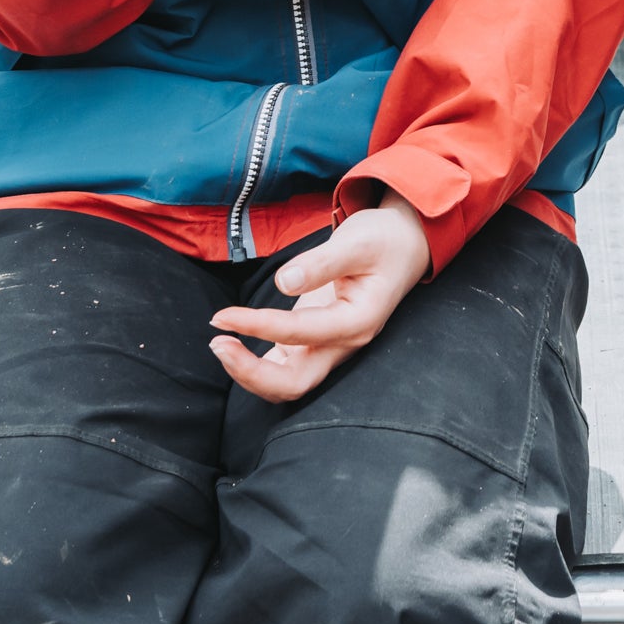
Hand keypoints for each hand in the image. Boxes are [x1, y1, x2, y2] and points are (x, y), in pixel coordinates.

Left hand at [209, 193, 431, 401]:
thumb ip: (322, 262)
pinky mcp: (319, 341)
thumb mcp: (358, 241)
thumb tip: (284, 281)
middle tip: (218, 343)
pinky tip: (237, 344)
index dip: (258, 327)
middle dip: (251, 373)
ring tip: (221, 343)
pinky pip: (286, 367)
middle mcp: (345, 343)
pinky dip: (258, 364)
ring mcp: (332, 346)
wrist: (404, 244)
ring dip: (251, 373)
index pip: (299, 334)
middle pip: (295, 383)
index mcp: (359, 321)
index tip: (224, 316)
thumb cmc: (383, 240)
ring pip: (288, 383)